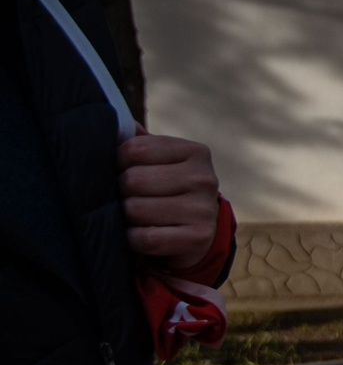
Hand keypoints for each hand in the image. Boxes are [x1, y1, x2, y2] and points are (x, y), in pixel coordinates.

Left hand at [119, 132, 220, 269]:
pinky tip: (141, 235)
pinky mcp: (198, 238)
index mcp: (195, 152)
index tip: (124, 172)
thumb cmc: (167, 191)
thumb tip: (115, 125)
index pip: (134, 149)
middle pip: (132, 180)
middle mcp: (204, 178)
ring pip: (136, 209)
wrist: (195, 235)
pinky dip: (133, 240)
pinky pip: (145, 238)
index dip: (118, 163)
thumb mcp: (160, 162)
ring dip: (126, 218)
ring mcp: (204, 209)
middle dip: (121, 193)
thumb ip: (138, 142)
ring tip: (136, 218)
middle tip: (129, 198)